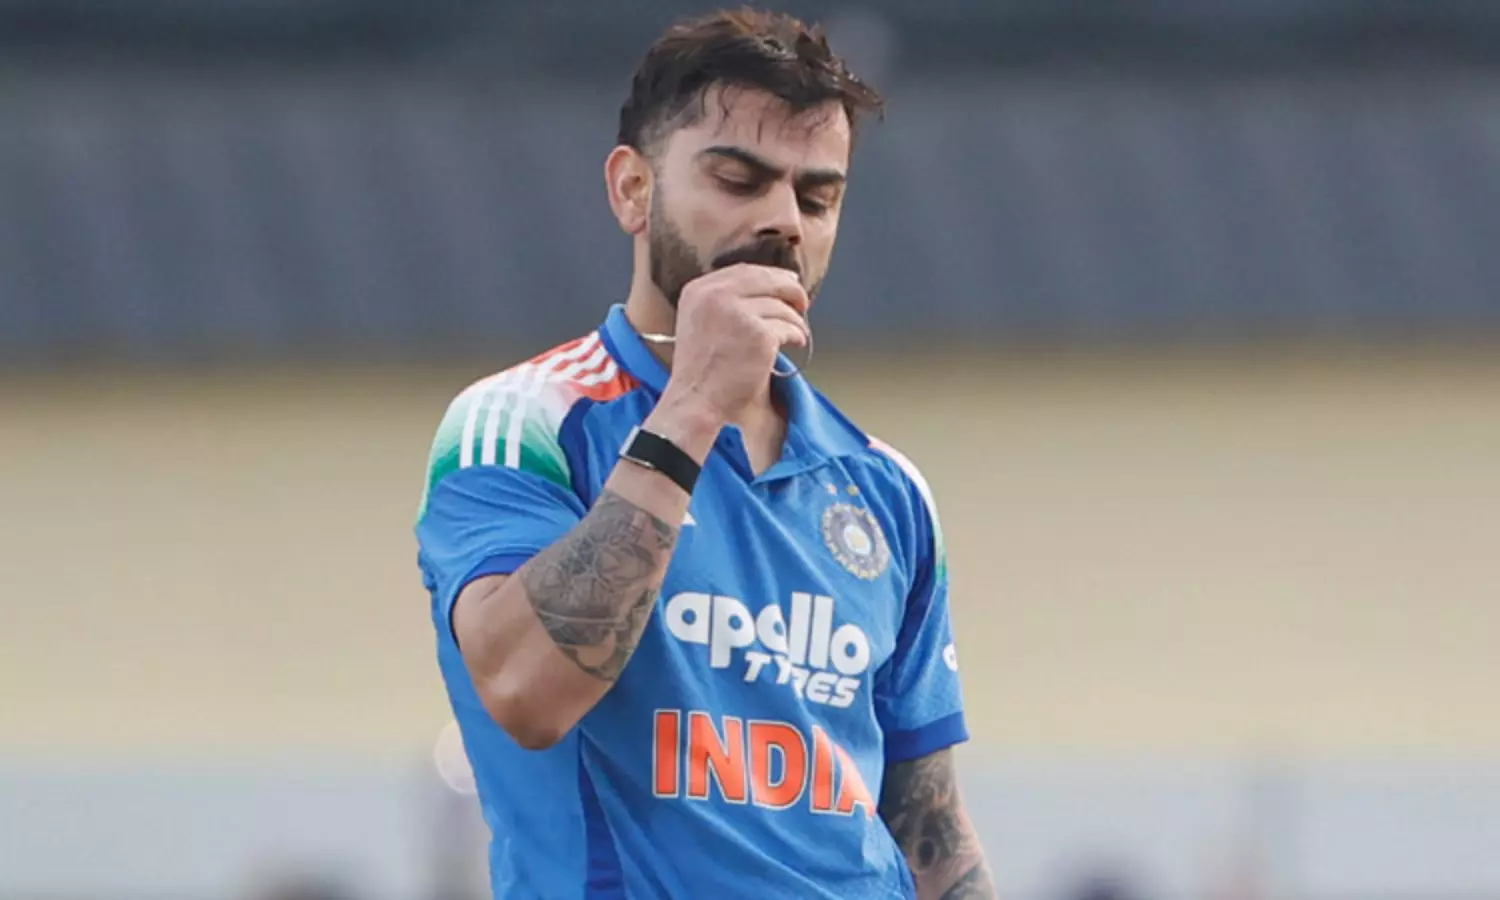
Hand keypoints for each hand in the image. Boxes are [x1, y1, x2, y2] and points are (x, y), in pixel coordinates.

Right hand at [661, 263, 809, 423]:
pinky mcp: (758, 335)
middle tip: (802, 302)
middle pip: (766, 280)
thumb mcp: (700, 322)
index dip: (770, 275)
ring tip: (797, 332)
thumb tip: (767, 286)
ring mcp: (737, 313)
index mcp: (699, 291)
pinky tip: (797, 342)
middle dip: (790, 289)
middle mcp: (715, 296)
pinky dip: (797, 335)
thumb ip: (723, 301)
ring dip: (795, 319)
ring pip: (781, 306)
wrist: (696, 401)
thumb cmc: (701, 371)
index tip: (786, 281)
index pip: (744, 271)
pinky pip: (789, 327)